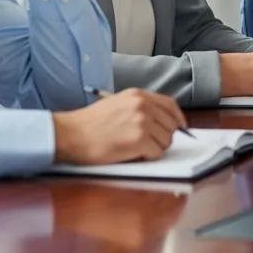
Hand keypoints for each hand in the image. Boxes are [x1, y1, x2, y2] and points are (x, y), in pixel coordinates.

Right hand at [53, 89, 186, 164]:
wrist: (72, 134)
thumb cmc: (90, 124)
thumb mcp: (117, 104)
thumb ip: (140, 107)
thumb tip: (161, 121)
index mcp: (138, 95)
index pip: (170, 105)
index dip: (177, 119)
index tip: (180, 129)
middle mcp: (143, 104)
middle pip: (171, 124)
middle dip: (165, 137)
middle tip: (151, 145)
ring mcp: (142, 121)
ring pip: (166, 140)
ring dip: (156, 148)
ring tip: (138, 149)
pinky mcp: (139, 139)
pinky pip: (157, 152)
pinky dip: (149, 157)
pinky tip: (134, 155)